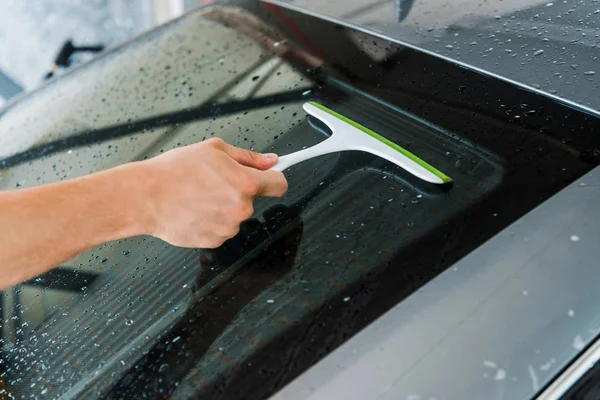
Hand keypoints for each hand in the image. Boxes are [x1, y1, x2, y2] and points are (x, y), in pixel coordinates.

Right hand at [133, 138, 287, 247]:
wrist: (145, 197)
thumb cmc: (174, 171)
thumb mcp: (214, 150)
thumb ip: (248, 157)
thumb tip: (270, 160)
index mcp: (245, 184)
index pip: (280, 185)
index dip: (275, 179)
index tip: (270, 177)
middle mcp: (241, 209)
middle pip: (253, 200)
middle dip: (239, 191)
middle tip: (215, 181)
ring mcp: (228, 228)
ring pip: (236, 215)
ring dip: (224, 207)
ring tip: (198, 195)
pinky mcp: (214, 241)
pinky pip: (221, 228)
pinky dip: (211, 221)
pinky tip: (194, 209)